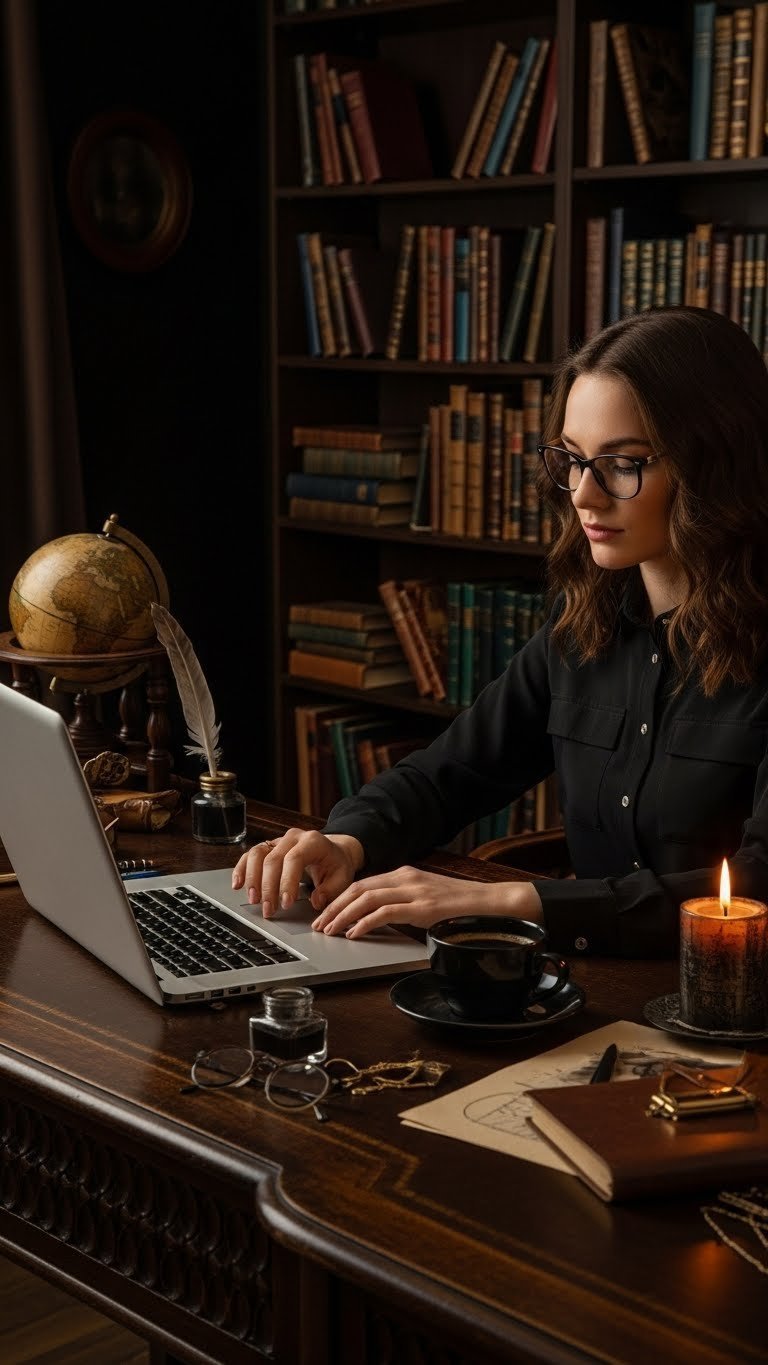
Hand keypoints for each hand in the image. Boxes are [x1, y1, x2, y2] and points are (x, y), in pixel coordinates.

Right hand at [232, 828, 363, 917]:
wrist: (333, 851)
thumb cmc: (336, 864)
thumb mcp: (342, 877)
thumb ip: (331, 890)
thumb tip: (316, 901)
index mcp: (312, 841)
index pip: (294, 859)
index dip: (287, 882)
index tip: (286, 904)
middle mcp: (292, 838)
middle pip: (273, 859)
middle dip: (268, 887)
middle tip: (268, 910)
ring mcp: (278, 841)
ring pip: (257, 854)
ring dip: (252, 879)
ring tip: (253, 900)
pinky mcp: (268, 847)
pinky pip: (250, 855)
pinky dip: (242, 869)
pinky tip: (237, 884)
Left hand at [311, 865, 543, 938]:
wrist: (493, 904)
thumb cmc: (461, 907)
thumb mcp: (426, 900)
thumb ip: (403, 904)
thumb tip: (376, 920)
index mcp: (405, 873)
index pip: (362, 883)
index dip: (339, 899)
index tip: (325, 914)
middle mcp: (406, 877)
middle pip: (358, 888)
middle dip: (334, 907)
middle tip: (319, 925)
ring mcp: (415, 890)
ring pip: (366, 898)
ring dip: (343, 915)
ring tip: (330, 931)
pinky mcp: (423, 907)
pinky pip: (385, 912)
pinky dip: (365, 923)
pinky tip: (355, 933)